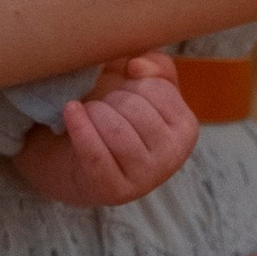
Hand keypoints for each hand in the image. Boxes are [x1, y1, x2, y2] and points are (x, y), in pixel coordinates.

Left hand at [18, 56, 201, 209]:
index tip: (121, 88)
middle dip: (111, 98)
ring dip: (94, 112)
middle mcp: (172, 157)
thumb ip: (154, 63)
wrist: (81, 157)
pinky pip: (95, 153)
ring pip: (115, 130)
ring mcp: (144, 179)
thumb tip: (136, 66)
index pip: (158, 89)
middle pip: (135, 109)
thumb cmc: (117, 115)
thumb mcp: (142, 83)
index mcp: (186, 129)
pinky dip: (79, 127)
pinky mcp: (113, 191)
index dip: (131, 82)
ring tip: (87, 112)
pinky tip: (70, 111)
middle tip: (100, 104)